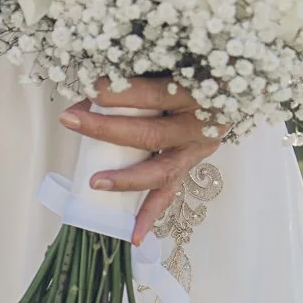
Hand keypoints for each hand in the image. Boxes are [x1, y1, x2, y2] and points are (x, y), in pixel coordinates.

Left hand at [61, 77, 222, 245]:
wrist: (231, 87)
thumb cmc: (191, 71)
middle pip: (151, 134)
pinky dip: (149, 215)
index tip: (92, 88)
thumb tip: (87, 96)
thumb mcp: (170, 66)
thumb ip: (137, 76)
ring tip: (95, 183)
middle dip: (106, 129)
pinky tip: (133, 236)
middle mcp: (201, 126)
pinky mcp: (187, 168)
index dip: (122, 92)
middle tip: (71, 120)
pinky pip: (167, 194)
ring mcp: (196, 152)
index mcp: (198, 92)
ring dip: (125, 179)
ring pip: (160, 171)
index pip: (155, 93)